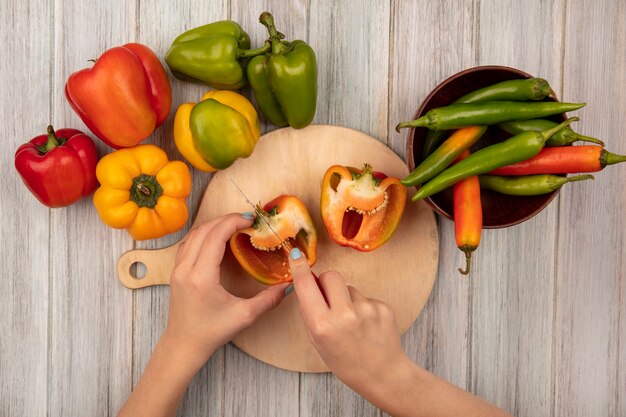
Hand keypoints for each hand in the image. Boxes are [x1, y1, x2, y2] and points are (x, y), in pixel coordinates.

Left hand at [163, 213, 289, 371]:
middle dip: (225, 220)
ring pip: (193, 234)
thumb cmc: (212, 332)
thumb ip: (268, 300)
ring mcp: (177, 269)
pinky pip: (188, 244)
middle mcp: (185, 268)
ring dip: (213, 225)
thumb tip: (288, 287)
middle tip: (246, 219)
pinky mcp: (175, 272)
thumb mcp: (244, 317)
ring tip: (233, 225)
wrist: (183, 345)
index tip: (250, 219)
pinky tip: (216, 238)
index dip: (233, 222)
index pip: (215, 236)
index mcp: (201, 276)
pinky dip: (203, 234)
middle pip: (204, 230)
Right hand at [288, 249, 512, 416]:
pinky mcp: (382, 307)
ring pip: (349, 287)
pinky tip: (366, 325)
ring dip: (347, 298)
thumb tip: (307, 282)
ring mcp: (366, 309)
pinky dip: (363, 307)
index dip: (299, 268)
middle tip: (329, 299)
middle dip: (327, 283)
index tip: (296, 255)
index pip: (306, 285)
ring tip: (353, 322)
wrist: (382, 374)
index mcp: (322, 325)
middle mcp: (344, 314)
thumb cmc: (345, 362)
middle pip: (330, 275)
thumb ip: (311, 312)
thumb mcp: (317, 341)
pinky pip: (365, 297)